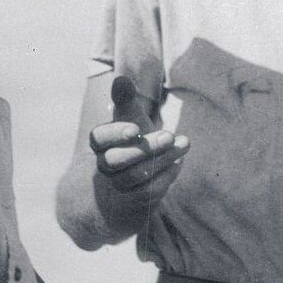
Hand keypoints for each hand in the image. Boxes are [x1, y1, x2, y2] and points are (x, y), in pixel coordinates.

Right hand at [90, 75, 187, 216]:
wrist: (127, 185)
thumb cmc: (130, 144)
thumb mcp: (128, 120)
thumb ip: (125, 100)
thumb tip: (121, 79)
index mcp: (99, 145)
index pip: (98, 138)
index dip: (115, 134)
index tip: (136, 128)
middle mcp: (103, 167)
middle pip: (116, 161)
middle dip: (145, 148)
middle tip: (170, 134)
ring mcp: (117, 187)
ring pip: (135, 176)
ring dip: (163, 159)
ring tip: (185, 143)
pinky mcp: (133, 203)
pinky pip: (148, 192)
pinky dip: (166, 176)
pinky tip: (179, 162)